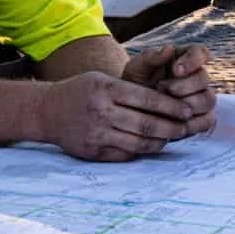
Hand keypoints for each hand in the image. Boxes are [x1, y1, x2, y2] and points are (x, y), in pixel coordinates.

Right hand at [36, 70, 197, 160]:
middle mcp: (102, 111)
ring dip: (160, 141)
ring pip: (139, 142)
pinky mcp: (93, 151)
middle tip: (187, 127)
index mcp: (106, 89)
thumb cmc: (80, 91)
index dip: (172, 106)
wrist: (46, 111)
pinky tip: (150, 145)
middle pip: (147, 124)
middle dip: (173, 127)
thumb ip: (130, 89)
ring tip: (171, 137)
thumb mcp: (102, 79)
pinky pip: (125, 154)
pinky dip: (141, 151)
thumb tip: (167, 101)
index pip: (149, 99)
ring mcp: (97, 133)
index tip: (187, 110)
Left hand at [123, 43, 216, 134]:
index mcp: (183, 58)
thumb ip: (150, 57)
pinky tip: (175, 123)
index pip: (200, 52)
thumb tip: (169, 48)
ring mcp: (201, 97)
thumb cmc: (135, 83)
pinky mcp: (201, 118)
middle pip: (203, 78)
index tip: (176, 70)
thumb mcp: (136, 68)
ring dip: (187, 105)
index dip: (193, 60)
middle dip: (182, 86)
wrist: (130, 108)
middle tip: (161, 89)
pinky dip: (193, 123)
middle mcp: (196, 77)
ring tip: (165, 106)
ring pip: (208, 100)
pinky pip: (208, 121)